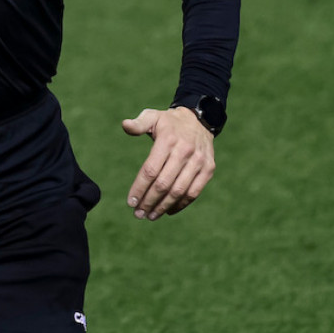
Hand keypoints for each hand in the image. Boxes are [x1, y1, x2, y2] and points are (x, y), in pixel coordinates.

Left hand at [121, 106, 215, 220]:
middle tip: (138, 214)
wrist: (199, 120)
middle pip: (164, 184)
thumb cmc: (169, 123)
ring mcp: (198, 162)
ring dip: (163, 206)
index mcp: (168, 140)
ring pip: (179, 191)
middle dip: (149, 201)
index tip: (130, 202)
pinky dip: (180, 204)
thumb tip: (125, 125)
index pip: (150, 170)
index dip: (140, 188)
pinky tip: (167, 210)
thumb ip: (139, 123)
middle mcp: (185, 151)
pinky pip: (194, 192)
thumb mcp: (153, 116)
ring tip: (150, 216)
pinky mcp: (208, 169)